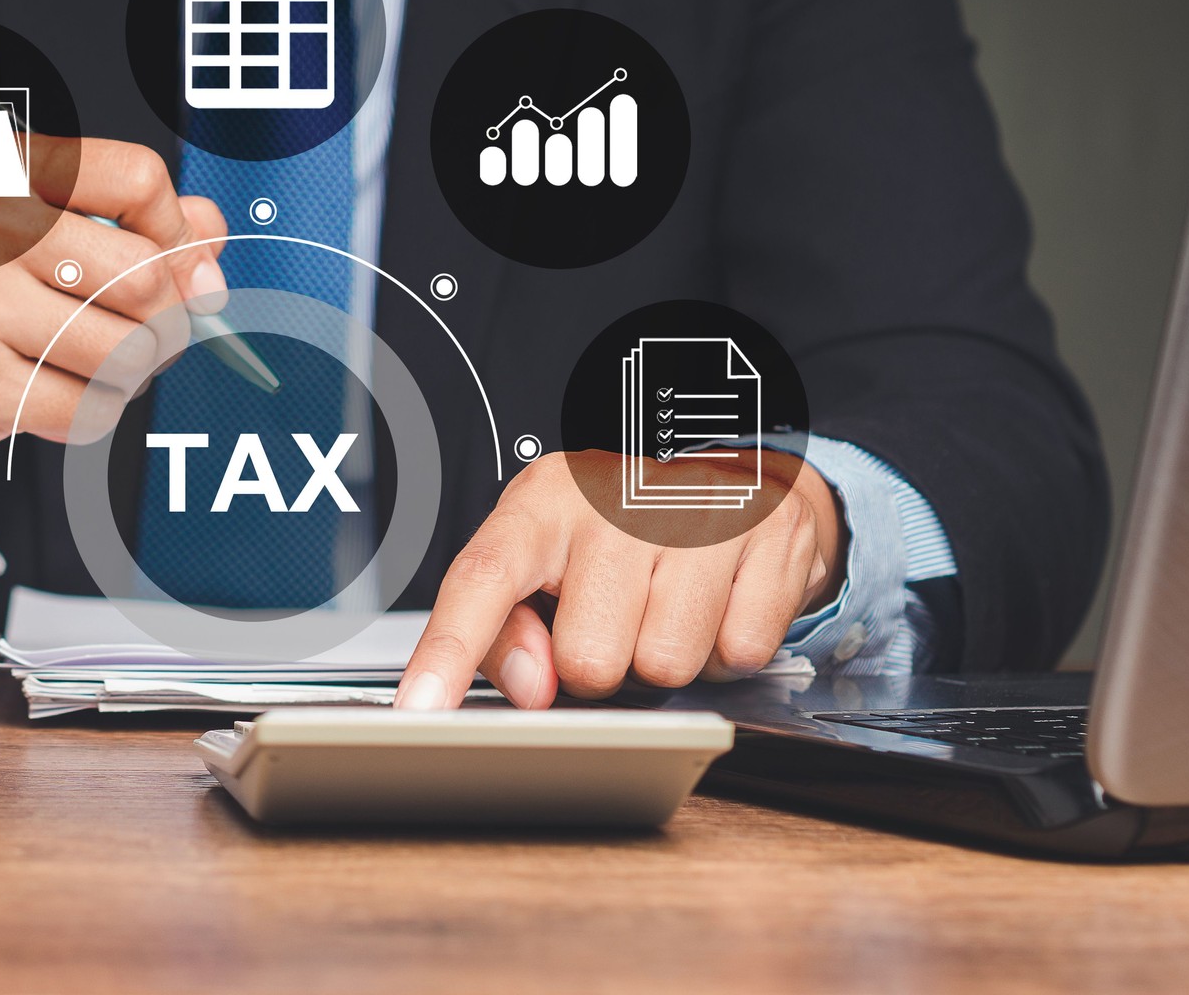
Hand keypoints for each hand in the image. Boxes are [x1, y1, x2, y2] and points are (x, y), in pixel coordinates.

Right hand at [0, 136, 224, 448]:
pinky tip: (69, 387)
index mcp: (5, 171)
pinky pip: (90, 408)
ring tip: (104, 355)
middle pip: (144, 277)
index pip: (135, 178)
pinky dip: (100, 406)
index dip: (176, 224)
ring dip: (137, 365)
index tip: (172, 251)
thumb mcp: (41, 220)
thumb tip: (211, 254)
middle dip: (167, 312)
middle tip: (148, 322)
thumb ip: (136, 221)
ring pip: (126, 352)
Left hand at [395, 450, 844, 709]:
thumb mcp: (547, 563)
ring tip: (668, 606)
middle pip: (588, 660)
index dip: (448, 651)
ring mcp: (697, 511)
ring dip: (668, 657)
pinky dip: (729, 649)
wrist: (741, 477)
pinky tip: (718, 602)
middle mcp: (616, 498)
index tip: (419, 711)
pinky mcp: (769, 533)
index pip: (482, 578)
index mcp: (542, 501)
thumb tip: (529, 688)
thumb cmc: (624, 534)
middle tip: (618, 617)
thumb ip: (510, 629)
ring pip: (666, 666)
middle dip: (603, 664)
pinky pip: (738, 652)